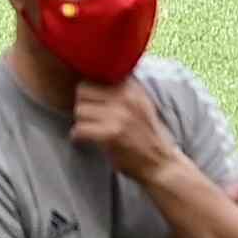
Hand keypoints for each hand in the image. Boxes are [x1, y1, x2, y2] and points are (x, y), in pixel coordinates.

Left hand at [66, 70, 182, 188]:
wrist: (159, 162)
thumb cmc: (145, 134)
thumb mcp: (140, 103)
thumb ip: (123, 89)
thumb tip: (95, 76)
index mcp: (133, 87)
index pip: (95, 76)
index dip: (89, 90)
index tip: (92, 101)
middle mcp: (127, 97)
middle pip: (83, 91)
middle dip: (82, 104)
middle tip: (89, 117)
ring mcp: (120, 115)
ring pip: (79, 110)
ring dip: (80, 122)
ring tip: (90, 129)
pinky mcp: (111, 134)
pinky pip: (79, 129)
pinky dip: (78, 137)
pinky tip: (86, 140)